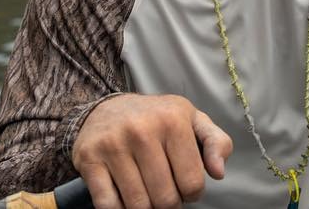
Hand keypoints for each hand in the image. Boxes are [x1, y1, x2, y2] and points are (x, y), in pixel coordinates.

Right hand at [72, 93, 232, 207]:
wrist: (108, 109)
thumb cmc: (157, 120)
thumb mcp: (192, 120)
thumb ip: (216, 142)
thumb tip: (218, 172)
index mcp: (173, 119)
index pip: (192, 183)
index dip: (191, 193)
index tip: (183, 183)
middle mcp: (142, 129)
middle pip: (165, 200)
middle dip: (168, 203)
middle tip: (163, 190)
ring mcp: (114, 143)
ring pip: (138, 207)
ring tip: (146, 192)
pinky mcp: (90, 158)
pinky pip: (109, 206)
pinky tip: (124, 195)